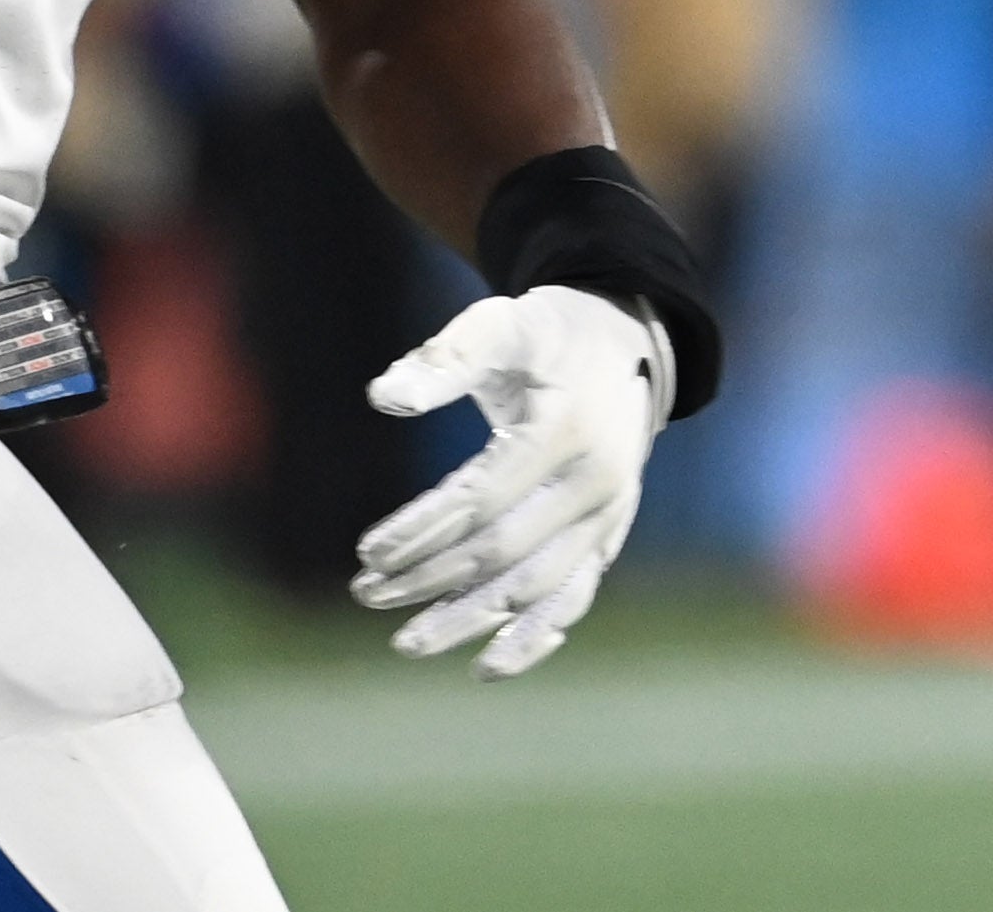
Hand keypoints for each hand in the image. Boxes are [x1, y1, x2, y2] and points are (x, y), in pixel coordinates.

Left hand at [353, 285, 668, 675]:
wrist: (627, 344)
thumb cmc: (550, 334)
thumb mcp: (504, 324)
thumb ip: (446, 357)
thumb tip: (384, 398)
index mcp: (567, 431)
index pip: (482, 499)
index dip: (422, 531)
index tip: (367, 553)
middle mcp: (597, 483)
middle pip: (504, 552)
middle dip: (431, 580)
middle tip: (365, 594)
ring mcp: (609, 515)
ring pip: (537, 588)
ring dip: (469, 621)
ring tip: (406, 642)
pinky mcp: (609, 536)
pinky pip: (574, 597)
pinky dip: (534, 640)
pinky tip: (485, 669)